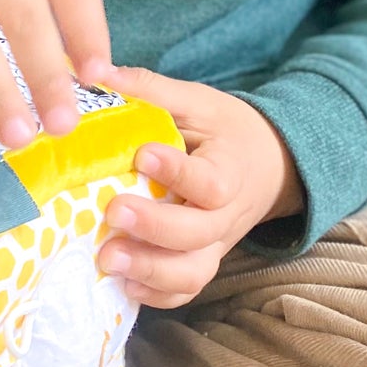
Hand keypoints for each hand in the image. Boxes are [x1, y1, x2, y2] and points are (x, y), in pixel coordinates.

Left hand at [97, 67, 303, 307]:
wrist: (267, 166)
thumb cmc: (224, 131)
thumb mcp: (197, 102)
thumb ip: (152, 90)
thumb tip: (98, 71)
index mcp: (230, 170)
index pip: (211, 182)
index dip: (179, 173)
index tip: (143, 154)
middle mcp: (225, 216)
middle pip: (197, 234)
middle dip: (154, 228)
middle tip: (112, 211)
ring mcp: (214, 245)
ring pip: (191, 273)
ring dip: (150, 271)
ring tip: (107, 258)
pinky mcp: (201, 262)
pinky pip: (184, 292)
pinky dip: (156, 296)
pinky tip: (122, 283)